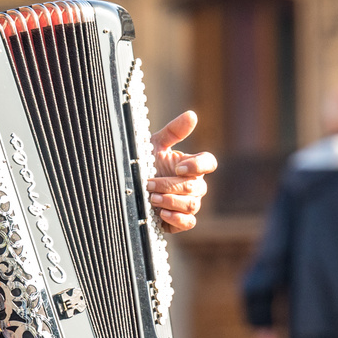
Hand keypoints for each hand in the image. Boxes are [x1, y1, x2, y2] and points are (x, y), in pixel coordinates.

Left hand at [146, 110, 214, 232]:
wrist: (128, 187)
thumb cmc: (144, 162)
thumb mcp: (154, 144)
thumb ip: (174, 131)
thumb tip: (192, 115)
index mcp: (191, 165)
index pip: (209, 163)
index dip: (198, 165)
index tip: (178, 167)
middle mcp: (194, 185)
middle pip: (196, 186)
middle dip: (170, 185)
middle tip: (149, 183)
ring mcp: (189, 203)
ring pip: (192, 204)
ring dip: (171, 201)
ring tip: (151, 198)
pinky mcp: (180, 221)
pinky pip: (189, 222)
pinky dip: (176, 218)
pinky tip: (161, 213)